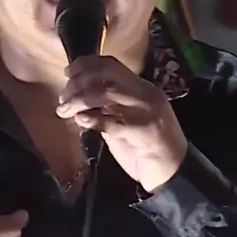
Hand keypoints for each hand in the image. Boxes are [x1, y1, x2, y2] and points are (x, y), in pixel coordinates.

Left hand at [56, 55, 186, 191]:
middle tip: (62, 98)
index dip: (85, 65)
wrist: (174, 171)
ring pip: (106, 93)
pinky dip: (93, 119)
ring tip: (64, 110)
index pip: (111, 64)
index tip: (68, 72)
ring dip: (79, 100)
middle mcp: (145, 94)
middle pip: (105, 76)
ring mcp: (146, 111)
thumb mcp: (126, 120)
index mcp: (142, 88)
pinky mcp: (144, 131)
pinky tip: (80, 121)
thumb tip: (76, 100)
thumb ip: (107, 109)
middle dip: (78, 83)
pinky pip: (113, 122)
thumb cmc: (146, 147)